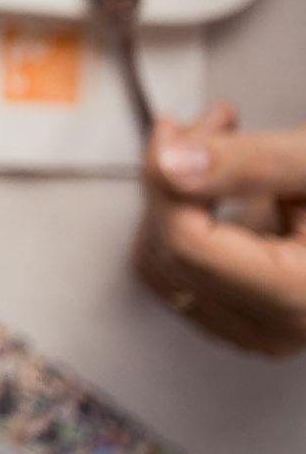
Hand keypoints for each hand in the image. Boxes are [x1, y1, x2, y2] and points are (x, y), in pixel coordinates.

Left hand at [135, 102, 305, 356]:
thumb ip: (254, 162)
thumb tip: (171, 165)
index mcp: (300, 298)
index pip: (187, 245)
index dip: (166, 179)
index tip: (174, 128)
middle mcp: (278, 330)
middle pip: (170, 251)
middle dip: (175, 175)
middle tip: (214, 122)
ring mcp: (262, 331)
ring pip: (162, 264)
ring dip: (177, 194)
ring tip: (224, 141)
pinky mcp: (252, 319)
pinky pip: (180, 275)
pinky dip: (186, 220)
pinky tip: (220, 182)